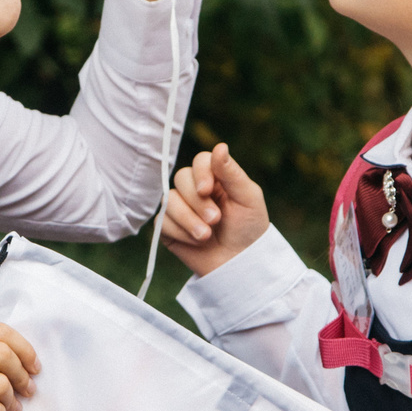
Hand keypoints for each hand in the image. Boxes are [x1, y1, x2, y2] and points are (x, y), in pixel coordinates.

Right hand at [158, 143, 268, 276]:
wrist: (239, 264)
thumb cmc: (249, 229)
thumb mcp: (248, 198)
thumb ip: (232, 173)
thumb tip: (220, 146)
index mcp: (216, 177)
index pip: (200, 161)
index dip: (200, 173)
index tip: (207, 190)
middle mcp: (195, 189)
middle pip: (181, 178)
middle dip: (197, 202)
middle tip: (215, 221)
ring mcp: (180, 207)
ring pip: (169, 200)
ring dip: (188, 220)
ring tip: (206, 236)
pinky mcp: (169, 227)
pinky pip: (162, 221)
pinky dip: (180, 232)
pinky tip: (196, 242)